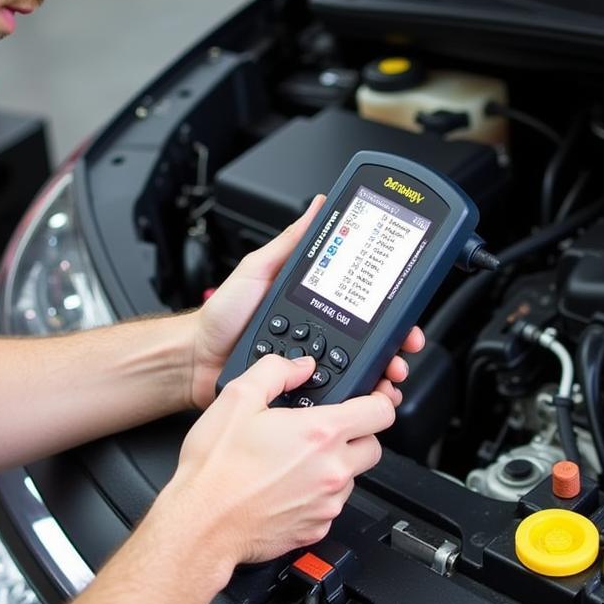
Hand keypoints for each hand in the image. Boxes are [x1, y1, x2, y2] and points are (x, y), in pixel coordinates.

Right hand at [167, 354, 393, 567]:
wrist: (201, 523)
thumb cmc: (216, 468)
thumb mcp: (237, 398)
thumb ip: (275, 371)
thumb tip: (300, 366)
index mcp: (320, 433)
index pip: (382, 412)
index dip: (377, 400)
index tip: (366, 401)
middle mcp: (332, 470)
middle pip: (374, 446)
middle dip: (356, 435)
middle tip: (325, 431)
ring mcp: (327, 503)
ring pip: (352, 478)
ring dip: (335, 466)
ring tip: (296, 461)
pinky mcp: (316, 529)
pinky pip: (330, 506)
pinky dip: (317, 495)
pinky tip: (286, 486)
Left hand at [188, 197, 425, 407]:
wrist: (197, 359)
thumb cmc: (223, 316)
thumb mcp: (258, 269)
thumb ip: (290, 243)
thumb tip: (319, 206)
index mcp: (313, 303)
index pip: (361, 303)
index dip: (389, 307)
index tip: (406, 310)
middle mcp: (318, 333)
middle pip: (369, 341)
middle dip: (395, 346)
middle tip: (404, 349)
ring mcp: (311, 364)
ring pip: (359, 371)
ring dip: (381, 374)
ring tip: (389, 376)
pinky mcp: (302, 391)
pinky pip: (335, 395)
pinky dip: (355, 398)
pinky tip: (364, 396)